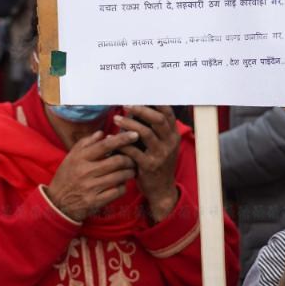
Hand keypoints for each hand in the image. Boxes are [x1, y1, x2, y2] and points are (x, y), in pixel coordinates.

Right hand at [44, 130, 138, 221]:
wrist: (57, 203)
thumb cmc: (66, 177)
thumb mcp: (71, 158)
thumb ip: (85, 143)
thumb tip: (101, 133)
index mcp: (80, 158)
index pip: (105, 145)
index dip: (122, 139)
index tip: (134, 135)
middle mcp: (85, 171)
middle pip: (117, 161)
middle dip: (130, 159)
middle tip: (133, 159)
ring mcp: (91, 187)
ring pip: (120, 176)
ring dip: (129, 172)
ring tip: (130, 171)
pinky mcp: (96, 201)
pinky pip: (118, 191)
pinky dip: (123, 186)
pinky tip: (122, 184)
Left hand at [115, 105, 180, 222]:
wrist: (161, 189)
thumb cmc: (158, 162)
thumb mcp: (162, 145)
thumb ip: (154, 129)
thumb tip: (137, 108)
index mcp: (173, 135)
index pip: (168, 113)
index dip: (155, 103)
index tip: (140, 96)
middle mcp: (170, 143)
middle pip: (158, 119)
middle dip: (141, 110)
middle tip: (126, 105)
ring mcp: (161, 154)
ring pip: (145, 133)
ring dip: (128, 124)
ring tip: (116, 119)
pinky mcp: (149, 166)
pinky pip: (133, 151)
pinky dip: (121, 143)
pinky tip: (111, 139)